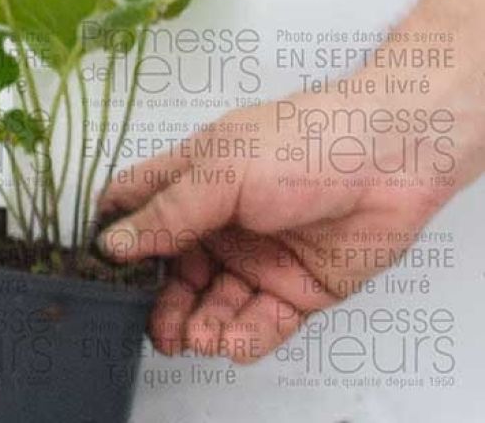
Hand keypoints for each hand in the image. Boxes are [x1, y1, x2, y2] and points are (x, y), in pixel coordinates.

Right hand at [97, 92, 450, 363]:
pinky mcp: (297, 288)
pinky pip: (261, 321)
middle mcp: (218, 221)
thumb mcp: (221, 172)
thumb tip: (112, 244)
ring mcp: (257, 256)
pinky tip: (232, 340)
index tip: (95, 270)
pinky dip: (244, 335)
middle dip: (158, 301)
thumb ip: (168, 212)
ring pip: (212, 301)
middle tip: (156, 329)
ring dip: (199, 323)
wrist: (390, 159)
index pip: (137, 206)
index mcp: (192, 180)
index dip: (113, 235)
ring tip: (198, 337)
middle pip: (170, 269)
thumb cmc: (298, 145)